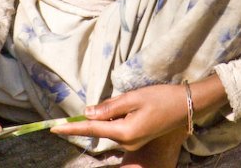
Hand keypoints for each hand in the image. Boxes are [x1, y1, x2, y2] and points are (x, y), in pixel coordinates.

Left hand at [52, 84, 186, 150]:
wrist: (186, 105)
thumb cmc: (160, 98)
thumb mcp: (133, 98)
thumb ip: (109, 107)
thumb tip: (87, 113)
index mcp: (124, 132)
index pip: (91, 128)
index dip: (72, 128)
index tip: (54, 129)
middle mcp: (126, 141)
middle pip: (101, 128)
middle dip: (94, 117)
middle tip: (108, 104)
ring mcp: (133, 141)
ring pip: (110, 127)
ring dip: (109, 115)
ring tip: (131, 101)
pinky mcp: (138, 137)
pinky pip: (119, 127)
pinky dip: (117, 117)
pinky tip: (129, 106)